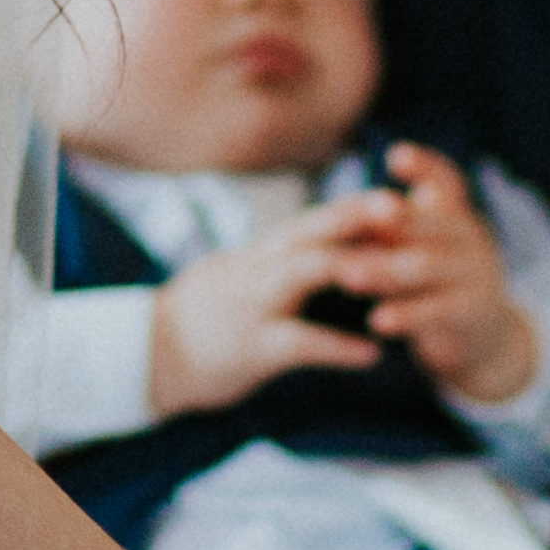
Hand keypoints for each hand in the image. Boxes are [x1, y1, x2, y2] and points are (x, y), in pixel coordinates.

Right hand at [144, 205, 390, 414]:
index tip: (398, 194)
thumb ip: (281, 259)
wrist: (149, 355)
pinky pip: (297, 343)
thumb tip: (327, 241)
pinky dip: (336, 347)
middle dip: (355, 216)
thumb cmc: (205, 317)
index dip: (353, 206)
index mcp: (259, 254)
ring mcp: (252, 306)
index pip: (311, 220)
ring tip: (395, 270)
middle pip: (309, 230)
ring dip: (350, 267)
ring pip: (302, 272)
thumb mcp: (240, 275)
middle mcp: (257, 269)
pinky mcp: (251, 348)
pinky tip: (371, 354)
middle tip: (399, 205)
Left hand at [343, 145, 536, 404]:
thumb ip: (397, 230)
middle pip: (430, 222)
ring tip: (348, 275)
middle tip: (350, 217)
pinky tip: (377, 320)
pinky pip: (437, 311)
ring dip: (384, 270)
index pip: (446, 182)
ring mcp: (475, 275)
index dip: (425, 166)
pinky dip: (406, 315)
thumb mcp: (425, 250)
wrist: (486, 338)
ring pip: (427, 266)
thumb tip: (347, 211)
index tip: (396, 155)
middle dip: (392, 219)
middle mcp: (470, 239)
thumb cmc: (439, 284)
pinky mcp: (473, 313)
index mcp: (456, 217)